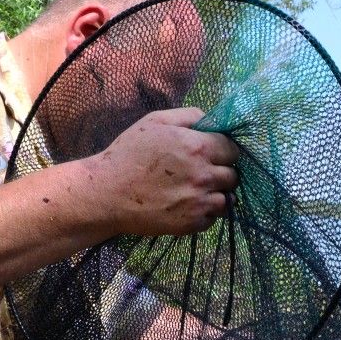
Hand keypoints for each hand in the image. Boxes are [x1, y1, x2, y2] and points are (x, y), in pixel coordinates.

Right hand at [88, 107, 239, 236]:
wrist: (107, 193)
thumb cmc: (129, 154)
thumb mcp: (155, 122)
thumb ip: (188, 116)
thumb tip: (212, 121)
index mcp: (198, 147)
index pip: (233, 150)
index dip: (224, 151)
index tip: (214, 154)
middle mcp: (204, 175)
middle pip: (233, 176)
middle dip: (222, 172)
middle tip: (203, 172)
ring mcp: (200, 202)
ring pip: (228, 199)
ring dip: (217, 194)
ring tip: (198, 190)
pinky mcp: (192, 223)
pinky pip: (214, 218)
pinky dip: (206, 212)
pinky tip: (189, 205)